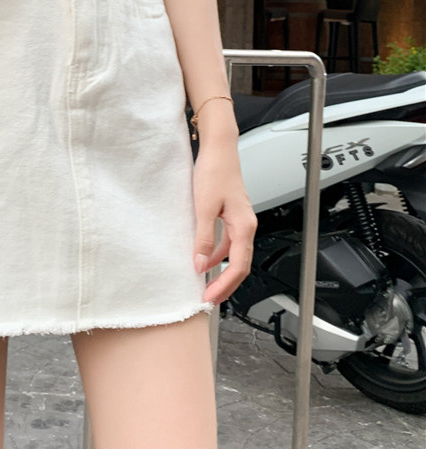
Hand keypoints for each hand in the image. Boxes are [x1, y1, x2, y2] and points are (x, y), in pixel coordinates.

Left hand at [191, 141, 256, 304]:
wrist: (219, 150)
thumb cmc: (214, 172)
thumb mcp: (204, 207)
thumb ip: (203, 237)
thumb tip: (201, 263)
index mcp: (244, 226)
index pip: (239, 266)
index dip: (225, 285)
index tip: (210, 296)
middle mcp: (247, 226)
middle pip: (241, 265)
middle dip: (226, 284)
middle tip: (210, 298)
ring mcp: (241, 221)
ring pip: (235, 255)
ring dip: (222, 271)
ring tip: (206, 284)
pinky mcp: (232, 216)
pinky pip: (229, 243)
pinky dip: (218, 255)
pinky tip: (205, 258)